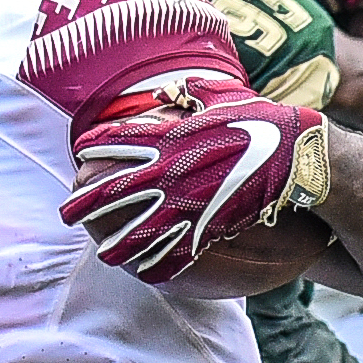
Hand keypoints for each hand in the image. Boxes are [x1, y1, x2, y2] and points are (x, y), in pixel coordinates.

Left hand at [60, 75, 331, 283]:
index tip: (77, 157)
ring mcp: (185, 202)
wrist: (297, 156)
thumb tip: (173, 87)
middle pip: (111, 190)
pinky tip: (148, 275)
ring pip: (137, 231)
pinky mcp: (206, 228)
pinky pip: (175, 253)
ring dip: (116, 245)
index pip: (114, 141)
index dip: (92, 150)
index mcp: (168, 136)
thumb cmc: (263, 120)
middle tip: (66, 214)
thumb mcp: (223, 96)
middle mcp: (168, 170)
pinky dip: (160, 266)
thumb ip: (193, 92)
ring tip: (104, 256)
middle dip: (84, 204)